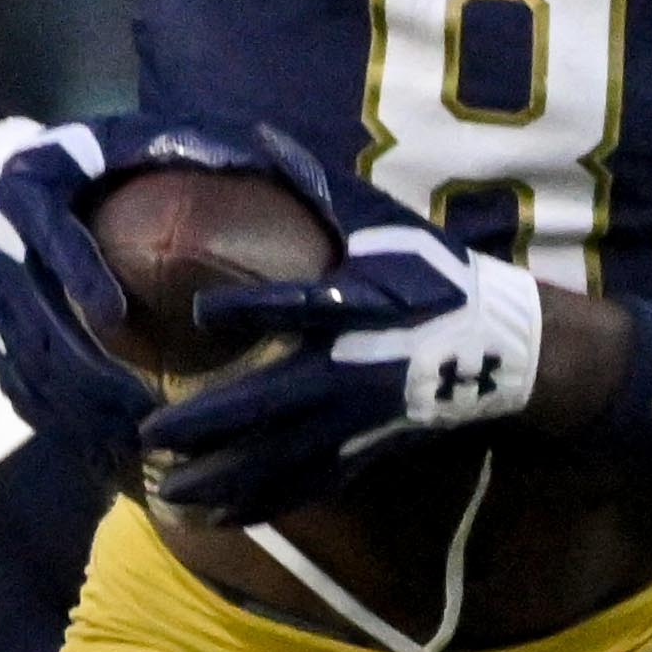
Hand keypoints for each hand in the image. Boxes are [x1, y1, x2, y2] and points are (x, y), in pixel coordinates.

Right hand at [0, 116, 147, 479]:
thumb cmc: (72, 161)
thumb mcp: (109, 138)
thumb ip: (169, 144)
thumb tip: (248, 156)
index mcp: (28, 196)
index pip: (52, 239)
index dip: (80, 276)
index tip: (114, 315)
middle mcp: (0, 254)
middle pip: (40, 324)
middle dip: (89, 373)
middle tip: (147, 408)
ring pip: (30, 367)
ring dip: (79, 410)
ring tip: (134, 441)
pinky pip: (21, 390)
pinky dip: (61, 423)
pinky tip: (104, 451)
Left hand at [138, 153, 548, 522]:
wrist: (502, 346)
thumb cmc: (432, 279)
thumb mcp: (381, 228)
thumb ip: (319, 193)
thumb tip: (261, 136)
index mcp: (354, 310)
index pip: (302, 307)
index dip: (255, 309)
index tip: (202, 314)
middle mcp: (349, 371)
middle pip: (271, 404)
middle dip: (208, 424)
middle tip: (149, 436)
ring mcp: (354, 420)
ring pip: (281, 460)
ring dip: (224, 479)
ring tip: (170, 494)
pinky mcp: (363, 451)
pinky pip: (305, 486)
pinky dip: (260, 503)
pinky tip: (217, 516)